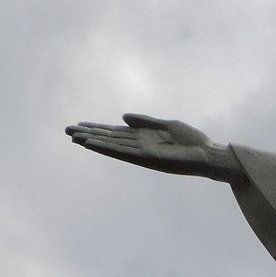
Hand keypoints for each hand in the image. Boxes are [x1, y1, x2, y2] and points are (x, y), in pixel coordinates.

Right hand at [65, 113, 243, 183]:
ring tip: (73, 137)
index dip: (97, 129)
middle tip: (66, 130)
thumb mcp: (167, 125)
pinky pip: (123, 153)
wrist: (209, 155)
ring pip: (111, 146)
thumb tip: (123, 117)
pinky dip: (107, 148)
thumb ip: (145, 121)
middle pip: (109, 139)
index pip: (115, 133)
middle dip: (88, 134)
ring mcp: (142, 153)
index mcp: (144, 138)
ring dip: (92, 142)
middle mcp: (140, 146)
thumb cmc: (193, 141)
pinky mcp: (147, 159)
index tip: (80, 125)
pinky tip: (93, 144)